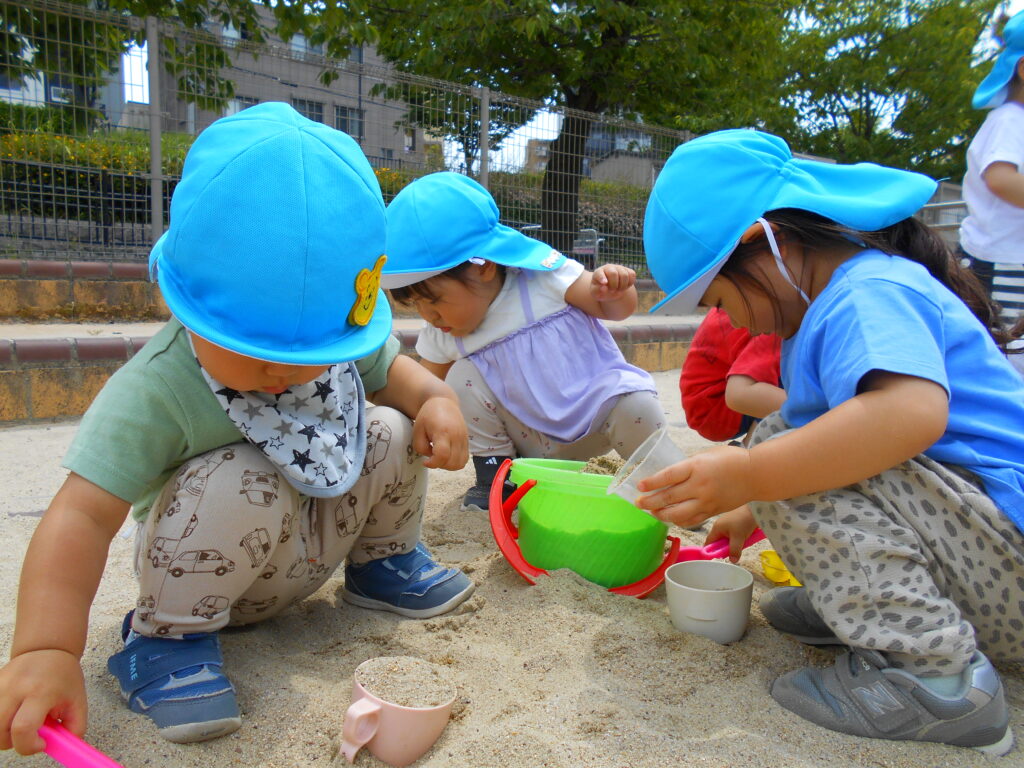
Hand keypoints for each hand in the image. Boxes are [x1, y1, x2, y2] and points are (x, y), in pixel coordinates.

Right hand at [0, 649, 85, 754]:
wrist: (47, 649)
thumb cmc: (63, 676)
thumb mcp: (78, 701)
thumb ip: (74, 728)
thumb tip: (62, 748)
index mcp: (41, 691)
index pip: (22, 728)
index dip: (28, 745)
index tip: (41, 743)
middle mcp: (15, 688)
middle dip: (13, 742)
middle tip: (29, 732)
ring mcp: (0, 685)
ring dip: (3, 732)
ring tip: (20, 721)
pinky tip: (12, 713)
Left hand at [412, 396, 468, 469]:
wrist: (443, 402)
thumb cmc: (428, 416)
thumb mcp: (417, 430)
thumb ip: (421, 447)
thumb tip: (431, 458)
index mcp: (443, 431)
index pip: (442, 455)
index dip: (433, 463)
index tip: (425, 461)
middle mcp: (457, 436)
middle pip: (453, 462)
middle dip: (440, 465)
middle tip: (432, 457)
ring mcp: (464, 439)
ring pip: (461, 463)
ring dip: (449, 465)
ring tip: (440, 457)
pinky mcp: (467, 441)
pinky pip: (464, 459)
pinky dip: (456, 462)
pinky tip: (447, 455)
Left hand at [590, 264, 634, 301]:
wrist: (611, 290)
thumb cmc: (601, 292)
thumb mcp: (596, 293)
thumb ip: (597, 291)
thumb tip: (604, 288)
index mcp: (598, 273)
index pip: (599, 274)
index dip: (602, 278)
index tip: (605, 283)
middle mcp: (609, 268)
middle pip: (613, 273)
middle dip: (614, 285)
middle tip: (612, 291)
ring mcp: (619, 268)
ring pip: (624, 275)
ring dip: (622, 286)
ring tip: (618, 290)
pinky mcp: (628, 270)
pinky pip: (632, 275)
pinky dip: (630, 283)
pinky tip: (624, 286)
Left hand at [635, 444, 752, 527]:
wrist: (756, 474)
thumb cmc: (730, 459)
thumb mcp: (706, 455)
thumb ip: (688, 466)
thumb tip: (668, 477)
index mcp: (696, 467)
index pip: (668, 476)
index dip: (652, 482)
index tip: (639, 486)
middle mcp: (700, 485)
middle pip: (669, 497)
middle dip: (649, 502)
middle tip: (638, 503)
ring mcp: (706, 501)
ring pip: (678, 514)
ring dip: (661, 514)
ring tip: (651, 512)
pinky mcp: (712, 512)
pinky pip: (691, 520)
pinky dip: (677, 521)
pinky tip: (669, 518)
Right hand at [705, 505, 758, 562]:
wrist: (756, 508)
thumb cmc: (744, 519)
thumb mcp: (739, 537)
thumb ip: (734, 550)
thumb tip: (732, 561)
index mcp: (717, 528)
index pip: (709, 543)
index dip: (711, 552)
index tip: (716, 559)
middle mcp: (720, 526)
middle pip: (719, 542)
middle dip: (726, 548)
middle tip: (734, 552)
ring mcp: (728, 524)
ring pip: (728, 539)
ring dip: (735, 543)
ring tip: (743, 542)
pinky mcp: (735, 524)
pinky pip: (734, 535)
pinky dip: (740, 538)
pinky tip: (746, 537)